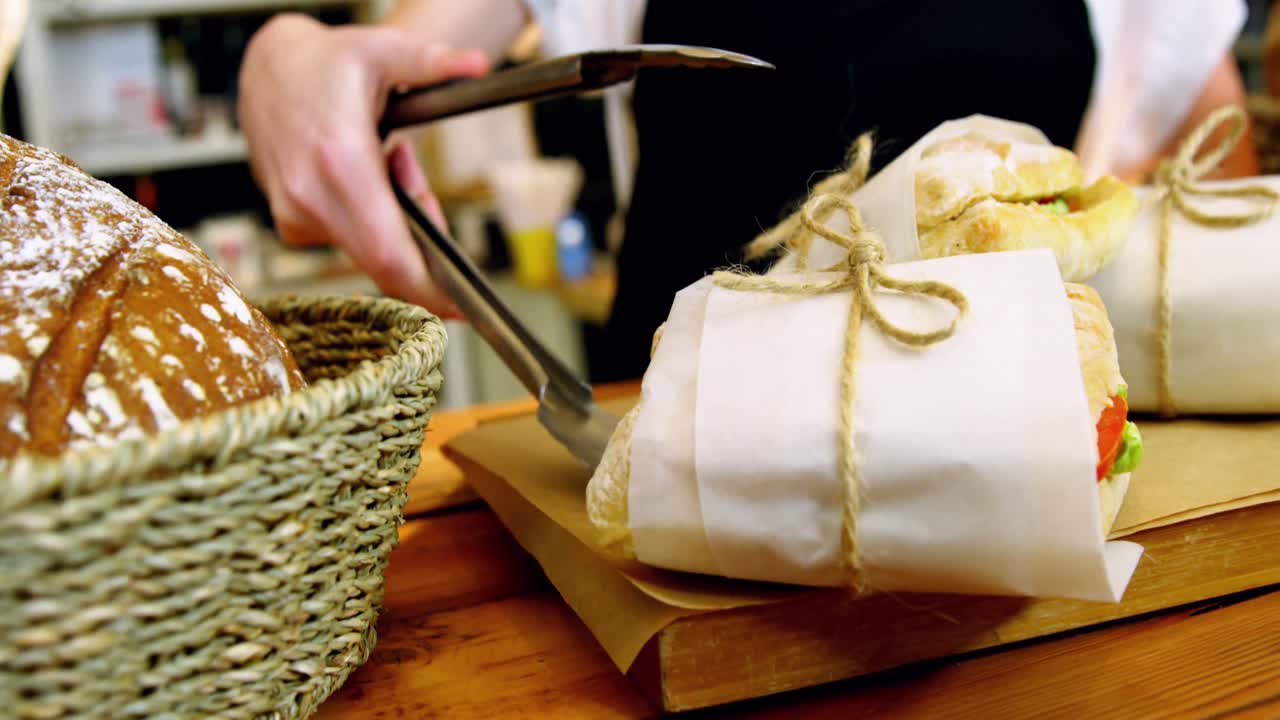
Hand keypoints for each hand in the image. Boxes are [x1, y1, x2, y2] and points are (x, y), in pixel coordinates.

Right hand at [238, 13, 487, 316]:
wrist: (265, 69)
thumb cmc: (322, 64)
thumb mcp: (381, 50)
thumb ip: (432, 60)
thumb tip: (477, 63)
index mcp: (339, 161)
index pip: (390, 253)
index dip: (429, 289)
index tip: (463, 308)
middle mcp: (310, 196)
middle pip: (386, 261)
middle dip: (423, 244)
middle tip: (422, 189)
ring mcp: (295, 215)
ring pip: (372, 249)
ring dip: (396, 221)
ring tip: (385, 160)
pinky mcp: (291, 224)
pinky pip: (351, 240)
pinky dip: (371, 219)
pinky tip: (361, 177)